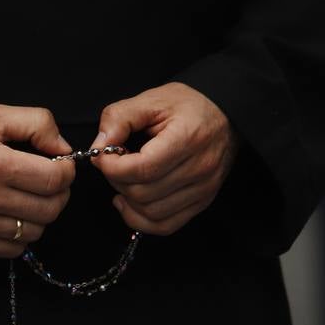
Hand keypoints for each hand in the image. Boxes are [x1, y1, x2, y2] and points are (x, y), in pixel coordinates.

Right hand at [0, 105, 77, 257]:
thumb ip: (37, 123)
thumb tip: (63, 150)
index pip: (56, 179)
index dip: (66, 171)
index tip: (59, 165)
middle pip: (50, 209)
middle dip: (57, 194)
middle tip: (46, 182)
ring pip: (34, 232)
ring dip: (38, 216)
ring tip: (26, 198)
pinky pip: (12, 249)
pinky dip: (19, 235)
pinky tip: (10, 216)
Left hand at [90, 82, 237, 235]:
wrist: (225, 113)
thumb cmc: (188, 105)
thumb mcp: (151, 99)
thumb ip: (119, 119)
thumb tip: (99, 148)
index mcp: (188, 139)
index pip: (142, 169)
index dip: (113, 167)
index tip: (104, 155)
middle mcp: (200, 168)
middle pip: (143, 193)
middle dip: (117, 181)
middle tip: (114, 164)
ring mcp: (203, 189)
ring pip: (151, 213)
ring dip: (127, 200)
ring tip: (124, 179)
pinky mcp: (202, 201)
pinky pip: (165, 225)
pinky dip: (140, 220)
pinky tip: (129, 202)